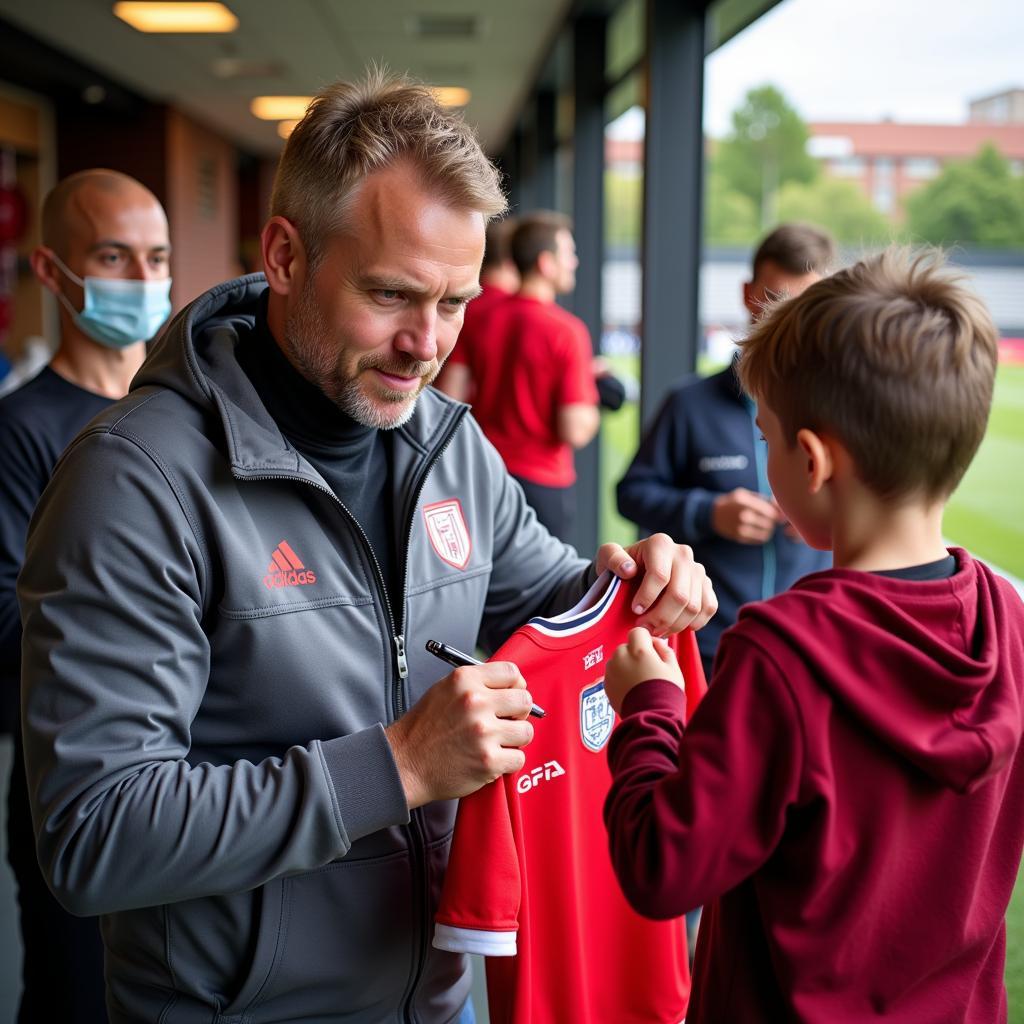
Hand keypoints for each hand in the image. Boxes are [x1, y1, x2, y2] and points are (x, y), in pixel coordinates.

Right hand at [385, 662, 534, 808]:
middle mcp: (476, 702)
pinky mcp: (488, 761)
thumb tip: (510, 686)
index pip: (512, 672)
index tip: (511, 696)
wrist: (405, 764)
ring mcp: (483, 732)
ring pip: (526, 731)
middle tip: (505, 722)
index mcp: (465, 680)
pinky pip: (519, 758)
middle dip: (518, 713)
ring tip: (495, 742)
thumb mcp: (444, 689)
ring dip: (514, 739)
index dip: (516, 686)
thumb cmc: (424, 729)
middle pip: (525, 700)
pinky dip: (508, 762)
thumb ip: (477, 684)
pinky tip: (490, 758)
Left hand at [595, 533, 717, 636]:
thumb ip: (612, 558)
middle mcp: (683, 553)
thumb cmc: (619, 565)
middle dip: (660, 618)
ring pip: (694, 606)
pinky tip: (675, 626)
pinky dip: (694, 623)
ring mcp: (697, 569)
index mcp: (660, 544)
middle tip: (644, 628)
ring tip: (655, 630)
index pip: (660, 576)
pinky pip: (709, 608)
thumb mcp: (607, 557)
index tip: (634, 611)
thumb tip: (629, 569)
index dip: (647, 599)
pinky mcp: (706, 584)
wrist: (635, 570)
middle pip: (680, 595)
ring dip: (674, 625)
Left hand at [604, 627, 682, 713]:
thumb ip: (663, 648)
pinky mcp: (606, 684)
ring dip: (626, 665)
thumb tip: (654, 642)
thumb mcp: (673, 667)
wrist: (652, 717)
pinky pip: (613, 674)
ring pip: (618, 660)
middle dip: (636, 654)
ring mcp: (611, 671)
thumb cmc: (666, 692)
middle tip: (648, 670)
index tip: (652, 651)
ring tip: (639, 682)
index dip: (646, 640)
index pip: (637, 631)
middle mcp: (621, 657)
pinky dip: (620, 678)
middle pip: (627, 646)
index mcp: (638, 650)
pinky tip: (632, 689)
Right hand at [711, 488, 780, 543]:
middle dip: (773, 521)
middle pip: (770, 522)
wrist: (714, 514)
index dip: (778, 514)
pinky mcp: (740, 537)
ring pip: (766, 532)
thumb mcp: (745, 494)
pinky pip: (759, 539)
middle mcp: (743, 515)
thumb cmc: (734, 502)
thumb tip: (780, 507)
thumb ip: (763, 499)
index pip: (771, 512)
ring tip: (764, 524)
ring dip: (768, 529)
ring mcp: (741, 528)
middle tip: (770, 519)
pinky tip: (758, 530)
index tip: (777, 513)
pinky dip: (762, 536)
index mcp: (746, 502)